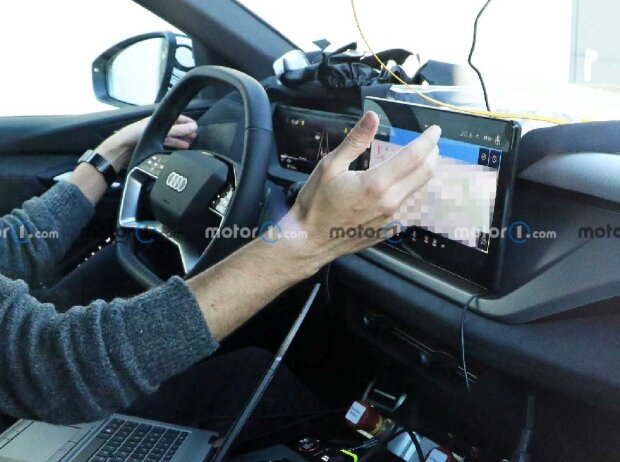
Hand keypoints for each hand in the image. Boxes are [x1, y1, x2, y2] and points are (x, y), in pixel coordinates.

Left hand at [96, 115, 198, 171]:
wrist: (122, 149)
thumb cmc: (136, 134)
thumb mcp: (158, 129)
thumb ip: (176, 129)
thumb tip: (194, 127)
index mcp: (157, 119)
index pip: (175, 117)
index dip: (186, 121)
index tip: (196, 126)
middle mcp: (157, 127)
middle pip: (175, 127)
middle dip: (185, 130)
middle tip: (196, 135)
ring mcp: (156, 137)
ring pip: (173, 136)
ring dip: (182, 139)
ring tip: (191, 142)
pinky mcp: (154, 146)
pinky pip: (168, 144)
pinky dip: (176, 145)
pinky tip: (183, 148)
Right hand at [281, 111, 439, 264]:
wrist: (309, 241)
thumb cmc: (316, 203)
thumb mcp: (330, 166)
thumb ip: (355, 141)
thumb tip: (372, 116)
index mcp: (376, 183)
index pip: (414, 156)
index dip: (428, 140)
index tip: (434, 131)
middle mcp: (390, 202)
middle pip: (425, 174)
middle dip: (432, 155)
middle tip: (430, 145)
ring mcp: (393, 220)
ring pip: (422, 192)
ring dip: (426, 175)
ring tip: (421, 163)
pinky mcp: (390, 231)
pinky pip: (413, 210)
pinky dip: (417, 194)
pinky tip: (410, 188)